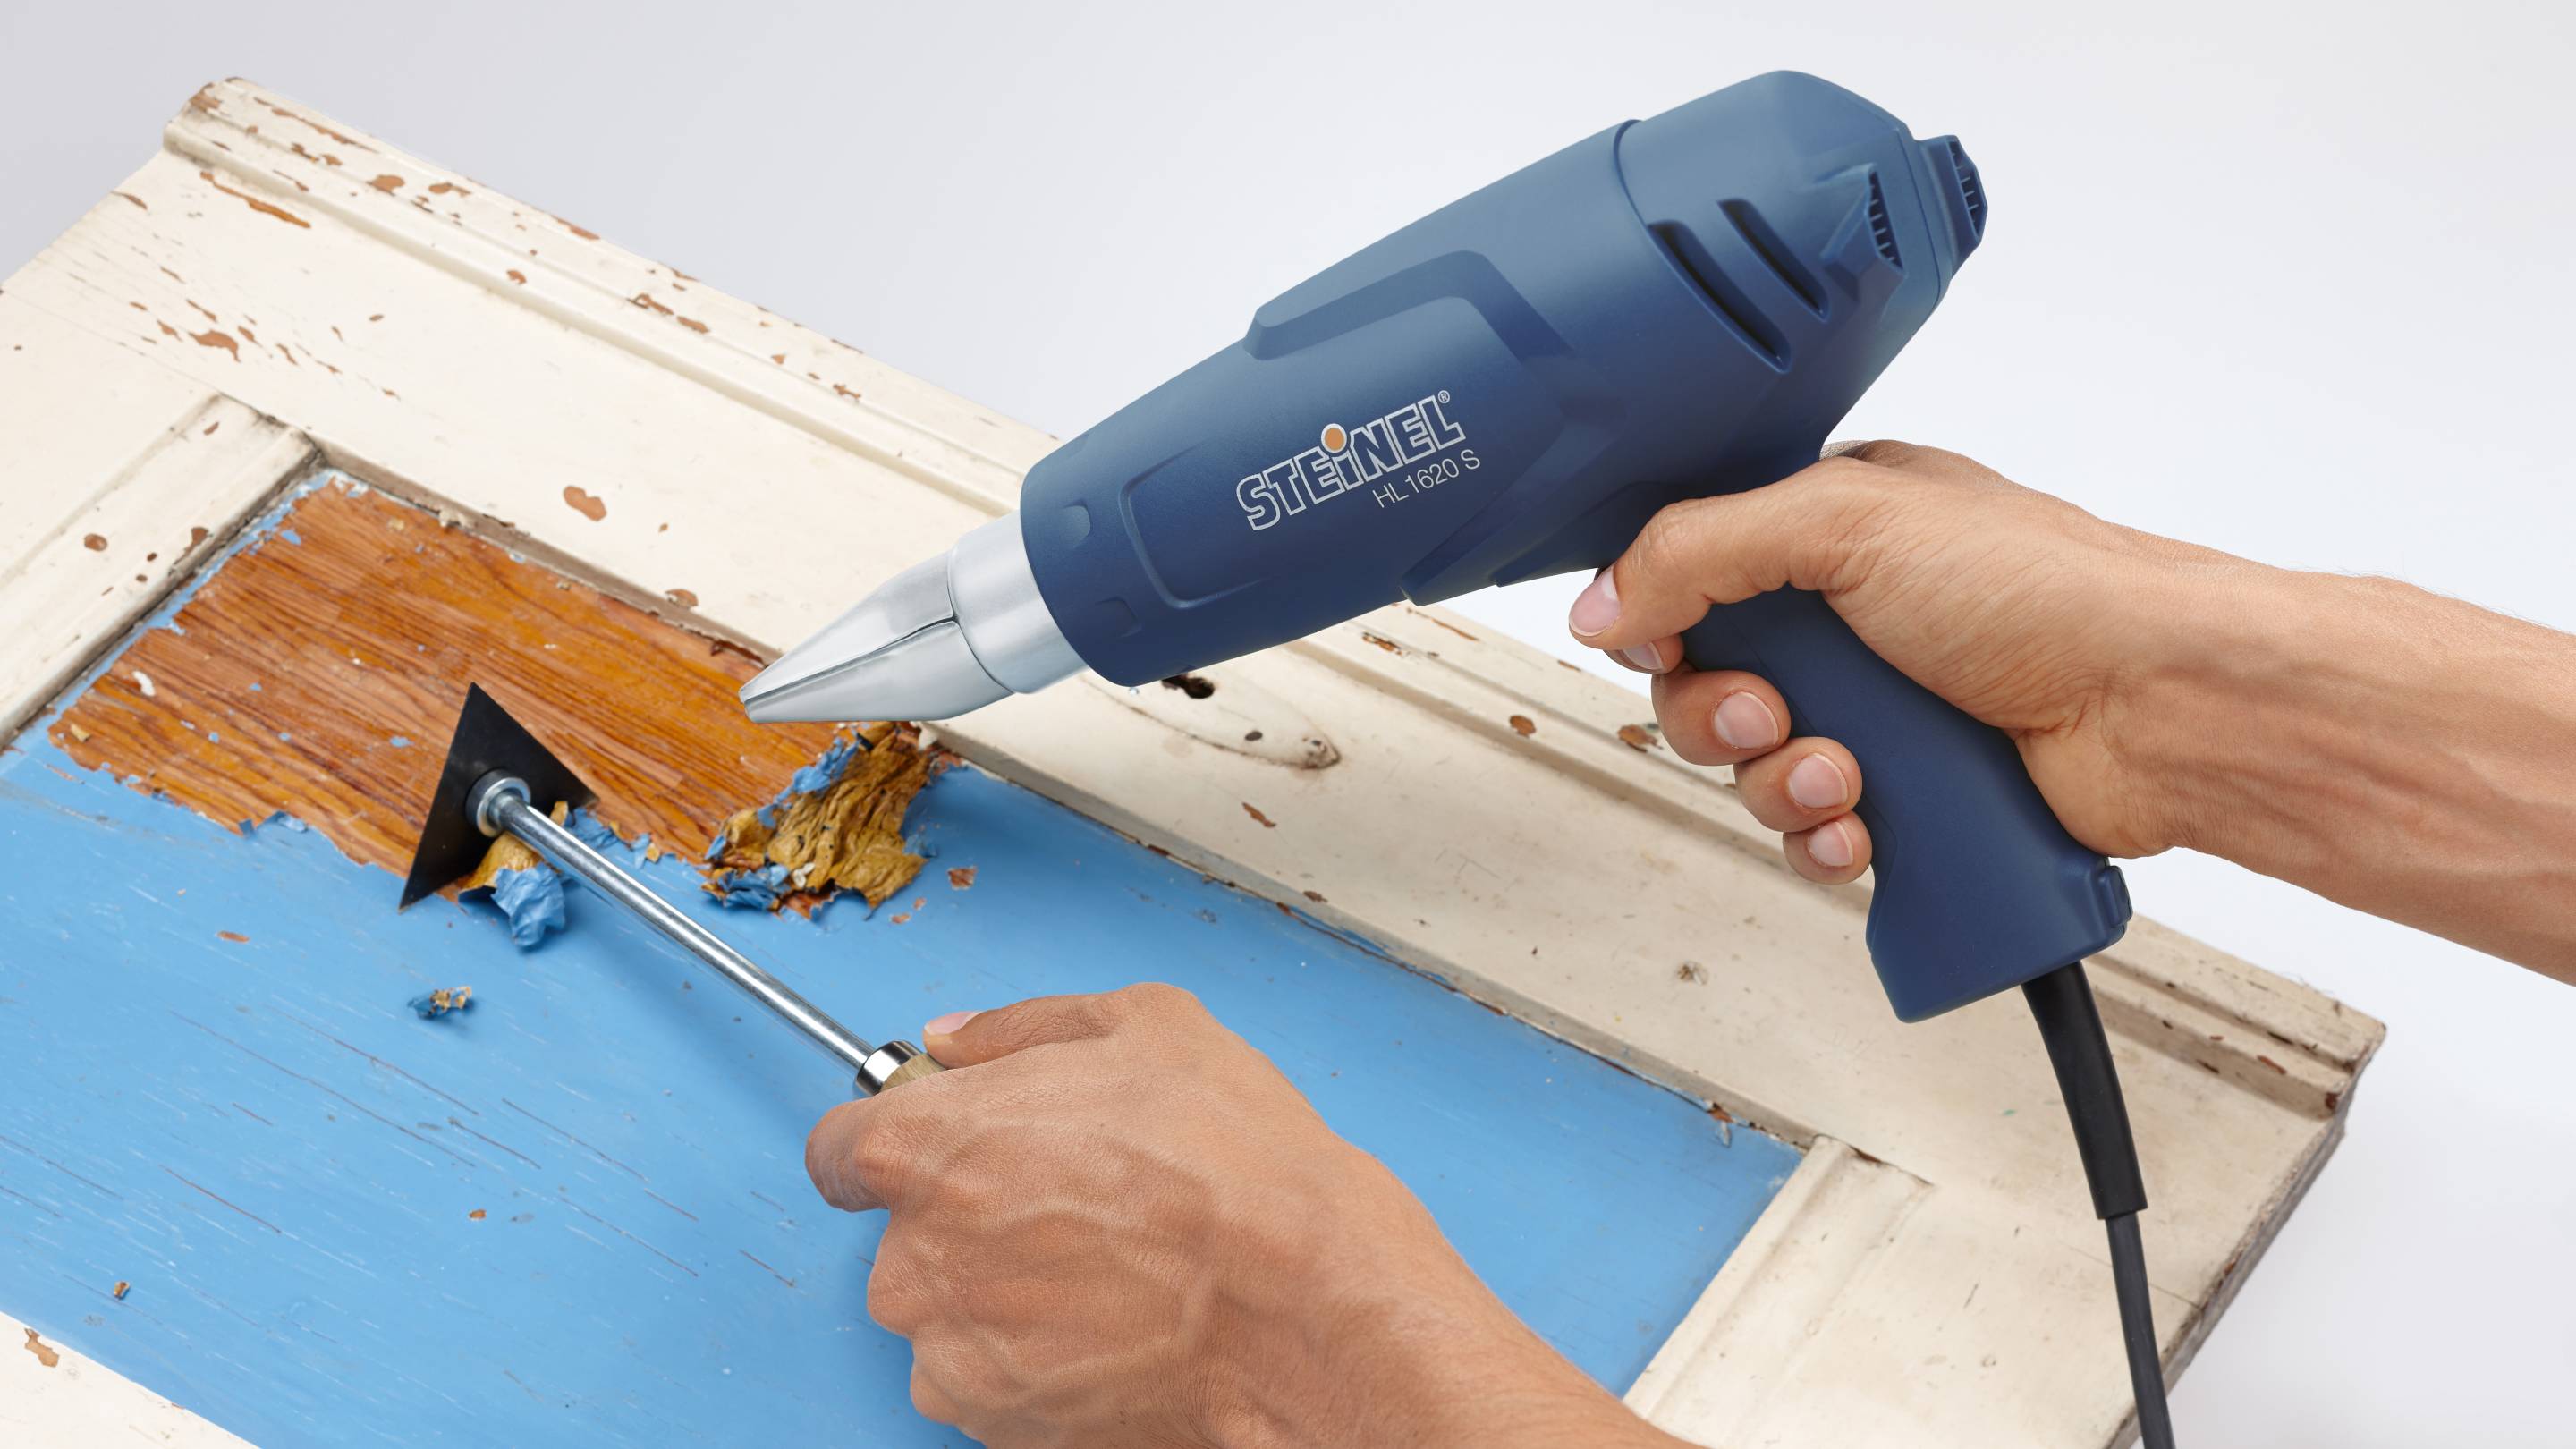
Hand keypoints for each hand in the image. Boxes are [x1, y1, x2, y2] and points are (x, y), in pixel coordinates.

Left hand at [806, 984, 1687, 1448]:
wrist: (1305, 1313)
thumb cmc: (1235, 1173)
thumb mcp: (1149, 1026)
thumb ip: (1022, 1026)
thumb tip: (958, 1040)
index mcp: (926, 1151)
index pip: (839, 1148)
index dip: (897, 1135)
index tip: (946, 1140)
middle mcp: (915, 1263)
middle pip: (905, 1236)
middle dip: (969, 1215)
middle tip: (1073, 1195)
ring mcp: (954, 1357)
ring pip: (952, 1314)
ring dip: (1005, 1291)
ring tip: (1112, 1266)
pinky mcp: (998, 1427)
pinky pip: (996, 1379)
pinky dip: (1040, 1356)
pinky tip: (1118, 1322)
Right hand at [1570, 440, 2575, 978]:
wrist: (2162, 707)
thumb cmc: (2049, 590)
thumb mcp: (1845, 522)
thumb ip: (1698, 550)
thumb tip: (1599, 603)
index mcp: (1831, 532)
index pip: (1692, 576)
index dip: (1664, 622)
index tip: (1667, 644)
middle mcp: (1851, 621)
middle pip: (1707, 685)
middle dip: (1723, 717)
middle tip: (1777, 714)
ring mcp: (1883, 714)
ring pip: (1755, 772)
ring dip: (1780, 786)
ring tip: (1849, 778)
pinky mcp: (1913, 801)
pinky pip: (1814, 840)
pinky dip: (1824, 844)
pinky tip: (1866, 832)